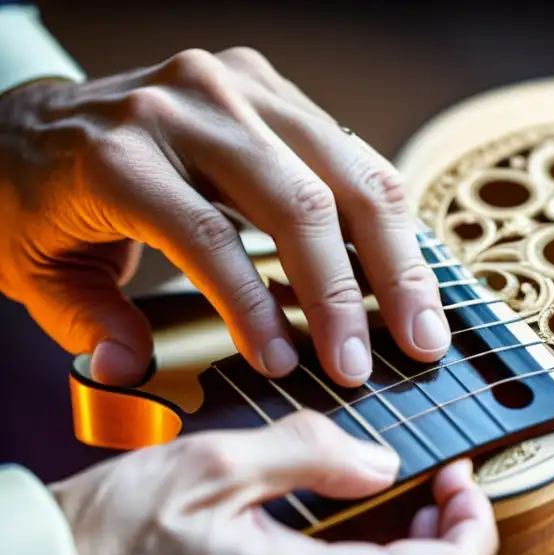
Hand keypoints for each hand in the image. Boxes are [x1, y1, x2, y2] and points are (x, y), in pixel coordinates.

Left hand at [0, 48, 450, 388]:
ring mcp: (240, 88)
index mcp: (119, 154)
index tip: (289, 369)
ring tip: (423, 328)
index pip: (209, 235)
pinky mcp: (273, 90)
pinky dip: (384, 219)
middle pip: (300, 200)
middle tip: (384, 362)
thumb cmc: (38, 198)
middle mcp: (188, 106)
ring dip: (395, 259)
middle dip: (351, 292)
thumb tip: (133, 373)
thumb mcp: (39, 271)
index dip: (257, 308)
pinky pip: (352, 154)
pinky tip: (404, 274)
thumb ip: (89, 324)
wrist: (33, 119)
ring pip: (347, 172)